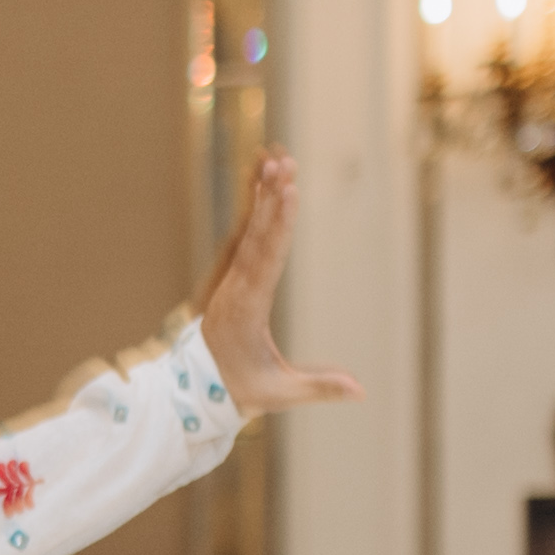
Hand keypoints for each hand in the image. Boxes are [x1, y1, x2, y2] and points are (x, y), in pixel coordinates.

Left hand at [196, 152, 361, 417]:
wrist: (193, 388)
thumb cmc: (238, 389)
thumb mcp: (277, 392)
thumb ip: (318, 388)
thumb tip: (360, 391)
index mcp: (246, 309)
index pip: (266, 260)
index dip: (279, 226)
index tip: (287, 195)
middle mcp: (234, 288)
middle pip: (256, 237)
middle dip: (271, 199)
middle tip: (284, 164)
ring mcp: (229, 281)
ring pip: (248, 232)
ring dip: (263, 198)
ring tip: (277, 162)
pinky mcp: (231, 279)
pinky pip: (244, 238)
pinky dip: (255, 212)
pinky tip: (265, 185)